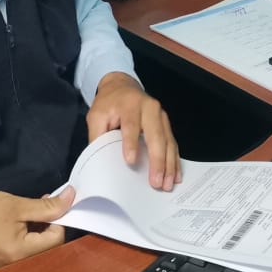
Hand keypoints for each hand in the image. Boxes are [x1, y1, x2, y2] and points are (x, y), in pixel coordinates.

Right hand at [0, 187, 75, 267]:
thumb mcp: (18, 205)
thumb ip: (47, 206)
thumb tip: (71, 197)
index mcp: (22, 254)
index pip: (56, 238)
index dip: (59, 219)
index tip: (50, 202)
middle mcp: (17, 266)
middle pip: (48, 247)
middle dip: (49, 224)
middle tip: (41, 204)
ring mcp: (8, 267)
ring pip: (37, 249)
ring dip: (39, 230)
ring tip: (29, 211)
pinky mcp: (1, 264)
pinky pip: (24, 252)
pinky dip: (28, 237)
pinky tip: (20, 223)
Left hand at [87, 72, 181, 190]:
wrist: (122, 86)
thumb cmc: (108, 104)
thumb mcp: (96, 115)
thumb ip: (98, 136)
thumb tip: (101, 161)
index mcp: (129, 104)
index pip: (131, 125)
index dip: (131, 144)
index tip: (131, 162)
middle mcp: (149, 108)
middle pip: (156, 135)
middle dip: (157, 160)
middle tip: (156, 182)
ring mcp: (161, 116)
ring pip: (168, 141)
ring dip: (169, 164)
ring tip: (167, 184)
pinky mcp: (166, 124)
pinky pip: (173, 143)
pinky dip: (175, 161)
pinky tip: (175, 175)